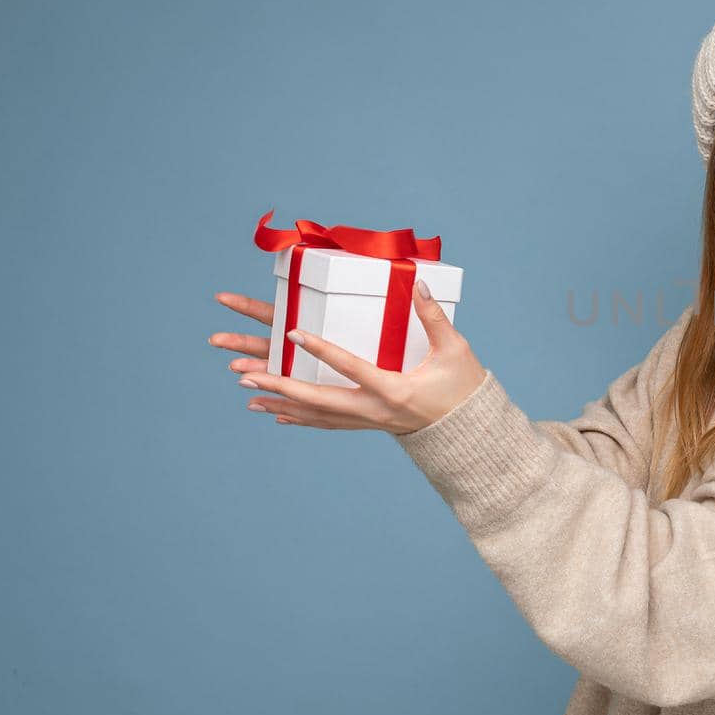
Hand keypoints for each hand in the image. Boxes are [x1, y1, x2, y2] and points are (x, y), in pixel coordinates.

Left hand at [209, 280, 486, 434]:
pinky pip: (327, 423)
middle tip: (246, 376)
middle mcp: (376, 411)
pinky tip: (277, 414)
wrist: (468, 429)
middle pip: (320, 400)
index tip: (293, 333)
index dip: (321, 349)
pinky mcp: (368, 424)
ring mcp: (370, 421)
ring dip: (281, 404)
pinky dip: (300, 418)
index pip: (351, 367)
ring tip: (248, 394)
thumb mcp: (454, 350)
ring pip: (317, 415)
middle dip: (281, 388)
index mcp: (395, 390)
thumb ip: (433, 317)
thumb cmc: (463, 386)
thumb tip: (417, 285)